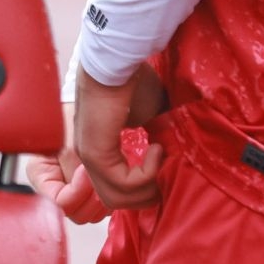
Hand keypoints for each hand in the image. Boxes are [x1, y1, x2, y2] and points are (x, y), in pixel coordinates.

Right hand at [25, 107, 106, 223]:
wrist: (85, 111)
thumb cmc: (69, 122)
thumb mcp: (67, 144)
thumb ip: (71, 169)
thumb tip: (85, 190)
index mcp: (42, 178)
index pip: (59, 203)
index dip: (76, 192)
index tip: (84, 172)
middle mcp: (57, 189)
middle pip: (76, 213)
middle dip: (91, 198)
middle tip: (98, 175)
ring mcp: (76, 193)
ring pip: (91, 213)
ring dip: (102, 198)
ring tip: (105, 174)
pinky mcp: (92, 192)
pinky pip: (103, 207)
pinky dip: (110, 196)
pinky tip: (111, 177)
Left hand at [29, 65, 166, 222]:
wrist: (118, 62)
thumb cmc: (132, 81)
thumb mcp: (152, 115)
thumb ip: (159, 137)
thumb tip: (174, 156)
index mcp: (100, 150)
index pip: (117, 188)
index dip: (144, 187)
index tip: (163, 167)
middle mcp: (90, 157)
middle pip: (117, 201)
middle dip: (147, 194)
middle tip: (166, 172)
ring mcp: (89, 157)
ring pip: (117, 199)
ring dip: (148, 186)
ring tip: (160, 155)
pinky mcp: (95, 154)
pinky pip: (122, 184)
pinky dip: (146, 174)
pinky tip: (156, 149)